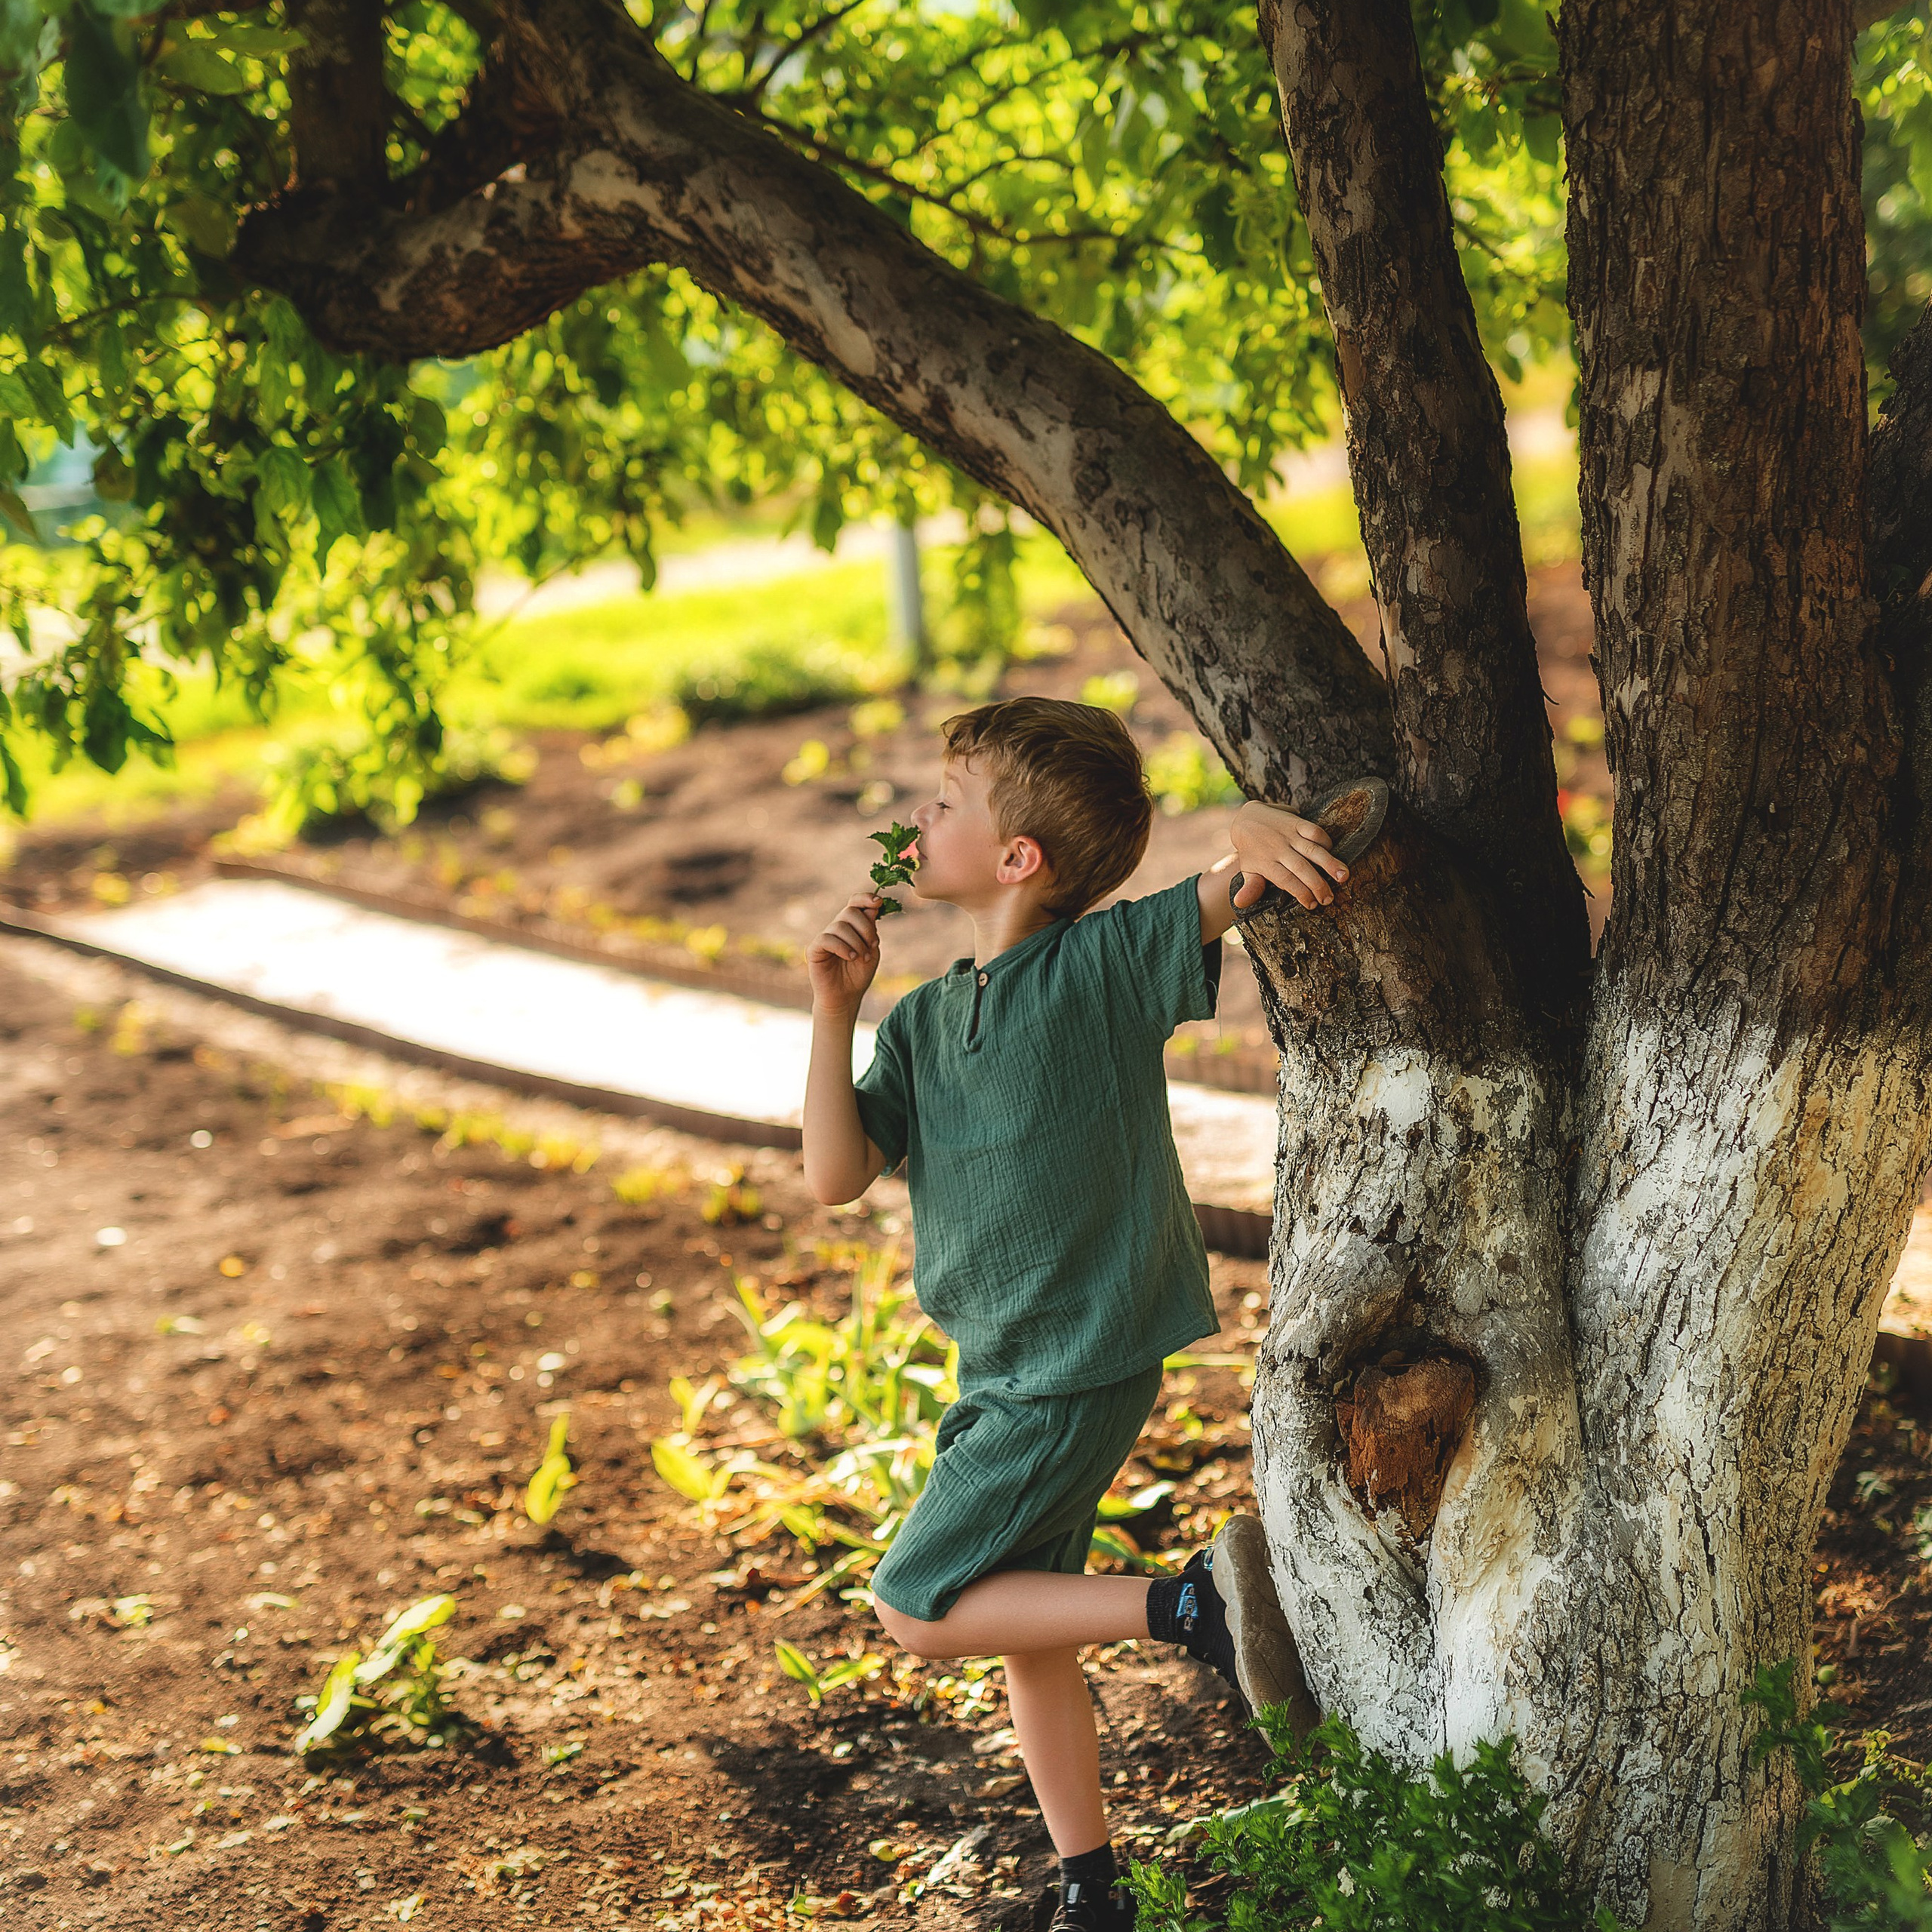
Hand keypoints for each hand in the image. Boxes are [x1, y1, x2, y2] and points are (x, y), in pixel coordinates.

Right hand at [809, 892, 883, 1012]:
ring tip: (862, 958)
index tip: (879, 902)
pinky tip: (851, 957)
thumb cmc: (858, 974)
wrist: (846, 996)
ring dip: (856, 942)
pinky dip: (842, 947)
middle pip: (850, 912)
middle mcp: (837, 927)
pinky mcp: (814, 948)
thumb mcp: (871, 949)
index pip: (855, 903)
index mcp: (852, 925)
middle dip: (866, 928)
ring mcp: (825, 937)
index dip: (866, 898)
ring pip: (840, 926)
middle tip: (872, 946)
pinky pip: (827, 938)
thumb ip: (871, 929)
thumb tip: (872, 907)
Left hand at [1229, 802, 1349, 909]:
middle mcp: (1278, 848)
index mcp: (1266, 863)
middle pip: (1301, 868)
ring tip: (1343, 876)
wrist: (1248, 817)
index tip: (1312, 905)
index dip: (1300, 892)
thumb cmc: (1252, 851)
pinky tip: (1334, 853)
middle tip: (1329, 899)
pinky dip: (1325, 841)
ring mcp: (1288, 834)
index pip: (1285, 880)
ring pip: (1311, 850)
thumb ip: (1251, 887)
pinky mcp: (1296, 822)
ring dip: (1329, 863)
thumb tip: (1239, 904)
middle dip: (1317, 884)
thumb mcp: (1248, 870)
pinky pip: (1314, 830)